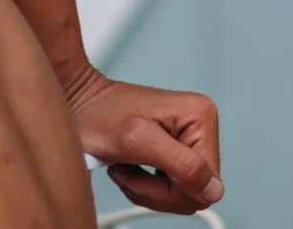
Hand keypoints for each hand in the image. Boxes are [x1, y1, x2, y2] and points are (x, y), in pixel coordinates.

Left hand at [60, 60, 223, 216]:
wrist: (77, 100)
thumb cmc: (97, 115)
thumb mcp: (138, 141)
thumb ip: (181, 165)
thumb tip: (215, 191)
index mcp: (201, 118)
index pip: (205, 184)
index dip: (170, 191)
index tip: (138, 172)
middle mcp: (201, 125)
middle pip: (194, 190)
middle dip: (156, 191)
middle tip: (128, 170)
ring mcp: (188, 136)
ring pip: (181, 192)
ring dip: (147, 188)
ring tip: (125, 165)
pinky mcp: (175, 147)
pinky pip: (170, 186)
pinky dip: (145, 184)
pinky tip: (129, 165)